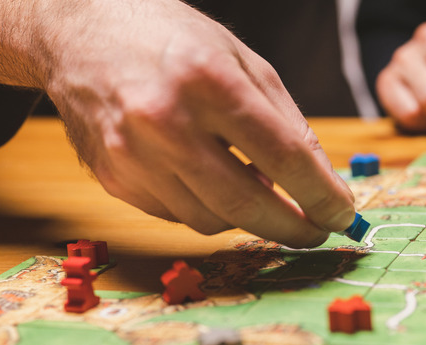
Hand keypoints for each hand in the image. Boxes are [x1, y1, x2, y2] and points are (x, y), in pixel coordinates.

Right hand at [40, 0, 354, 246]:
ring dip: (247, 216)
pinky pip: (177, 215)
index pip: (283, 156)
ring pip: (211, 220)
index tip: (343, 216)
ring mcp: (132, 155)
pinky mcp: (113, 178)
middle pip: (246, 202)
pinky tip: (209, 178)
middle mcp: (164, 121)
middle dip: (292, 228)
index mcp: (209, 80)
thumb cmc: (173, 40)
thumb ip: (288, 121)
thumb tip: (321, 183)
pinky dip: (206, 206)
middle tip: (315, 232)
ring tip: (256, 188)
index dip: (321, 195)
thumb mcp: (243, 62)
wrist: (82, 31)